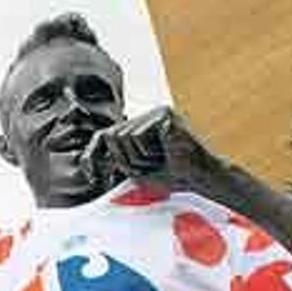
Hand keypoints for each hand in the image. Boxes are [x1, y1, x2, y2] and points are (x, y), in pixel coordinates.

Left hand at [84, 106, 226, 193]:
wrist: (202, 178)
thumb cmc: (172, 176)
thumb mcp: (137, 169)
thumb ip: (117, 158)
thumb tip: (90, 153)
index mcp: (143, 126)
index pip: (108, 135)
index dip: (94, 154)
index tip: (91, 176)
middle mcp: (149, 114)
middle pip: (112, 135)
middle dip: (126, 160)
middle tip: (149, 167)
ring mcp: (157, 112)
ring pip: (123, 137)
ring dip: (138, 158)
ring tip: (160, 160)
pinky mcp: (164, 115)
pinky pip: (137, 137)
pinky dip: (147, 152)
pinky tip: (167, 153)